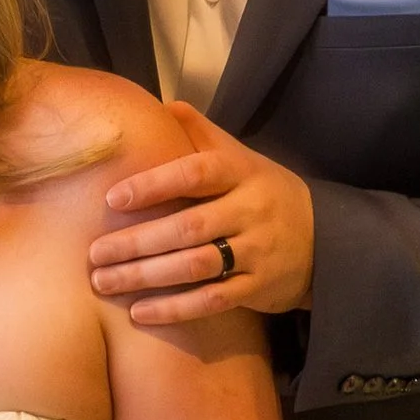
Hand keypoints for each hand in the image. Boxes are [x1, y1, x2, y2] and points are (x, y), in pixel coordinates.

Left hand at [85, 101, 314, 325]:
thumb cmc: (265, 194)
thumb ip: (202, 134)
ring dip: (146, 276)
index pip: (195, 173)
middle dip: (137, 241)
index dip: (154, 184)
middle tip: (94, 253)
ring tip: (104, 282)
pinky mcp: (258, 288)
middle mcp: (250, 210)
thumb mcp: (242, 158)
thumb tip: (161, 105)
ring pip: (196, 265)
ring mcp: (256, 251)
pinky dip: (174, 310)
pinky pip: (212, 301)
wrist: (325, 240)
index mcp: (242, 173)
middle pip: (188, 226)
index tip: (113, 198)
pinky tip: (139, 313)